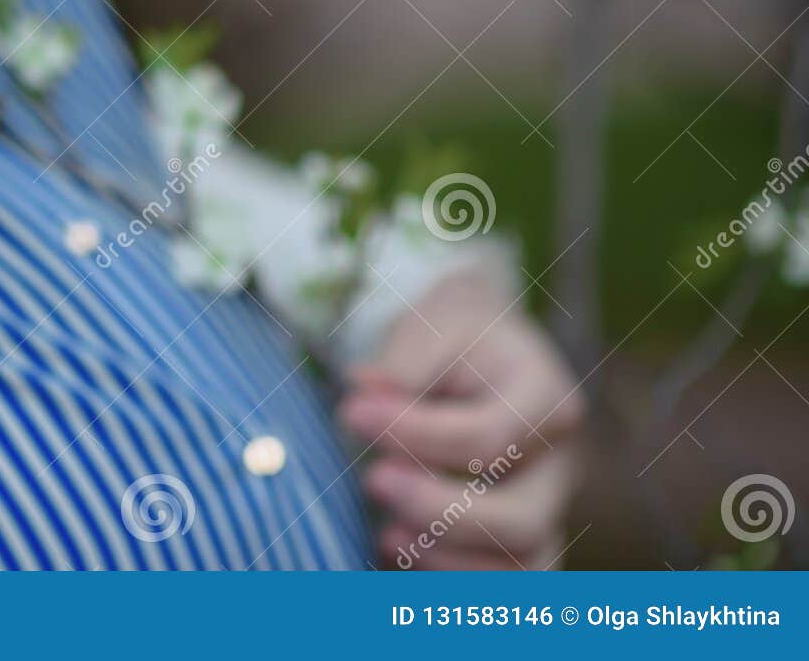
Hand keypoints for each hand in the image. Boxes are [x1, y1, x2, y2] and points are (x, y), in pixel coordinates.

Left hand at [338, 269, 583, 569]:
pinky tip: (393, 547)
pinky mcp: (521, 539)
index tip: (352, 411)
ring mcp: (548, 508)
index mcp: (549, 400)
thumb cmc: (452, 339)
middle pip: (521, 522)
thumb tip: (364, 390)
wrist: (477, 349)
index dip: (415, 434)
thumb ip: (404, 361)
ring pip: (522, 570)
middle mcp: (561, 464)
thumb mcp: (432, 325)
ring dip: (447, 563)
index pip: (488, 438)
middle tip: (373, 480)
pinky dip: (450, 581)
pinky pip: (503, 587)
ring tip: (385, 533)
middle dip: (440, 512)